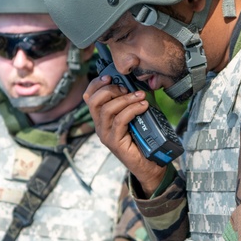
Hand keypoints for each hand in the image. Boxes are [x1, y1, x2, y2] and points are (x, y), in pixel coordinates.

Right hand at [83, 75, 165, 193]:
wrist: (150, 164)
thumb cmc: (144, 138)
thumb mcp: (137, 115)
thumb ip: (133, 101)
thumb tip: (140, 83)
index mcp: (102, 118)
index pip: (89, 97)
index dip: (96, 84)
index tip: (109, 77)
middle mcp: (100, 126)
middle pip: (93, 101)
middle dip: (110, 89)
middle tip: (127, 89)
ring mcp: (106, 135)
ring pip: (107, 109)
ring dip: (125, 99)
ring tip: (140, 96)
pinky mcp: (115, 142)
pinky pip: (120, 120)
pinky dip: (132, 110)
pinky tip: (143, 106)